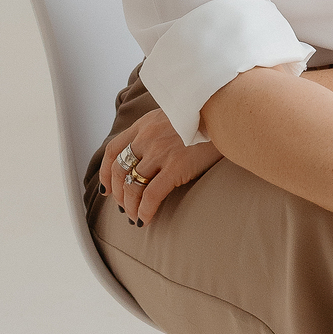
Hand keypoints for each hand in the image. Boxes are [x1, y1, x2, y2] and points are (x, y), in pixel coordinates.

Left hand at [100, 107, 221, 226]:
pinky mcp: (175, 166)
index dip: (106, 171)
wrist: (226, 113)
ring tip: (134, 217)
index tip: (107, 187)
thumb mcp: (175, 114)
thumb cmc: (207, 117)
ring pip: (132, 185)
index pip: (113, 149)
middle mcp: (148, 136)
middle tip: (123, 207)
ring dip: (129, 205)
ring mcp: (160, 151)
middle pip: (119, 169)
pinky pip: (150, 195)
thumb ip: (160, 129)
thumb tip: (155, 149)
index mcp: (145, 124)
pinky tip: (146, 220)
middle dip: (117, 193)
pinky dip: (144, 211)